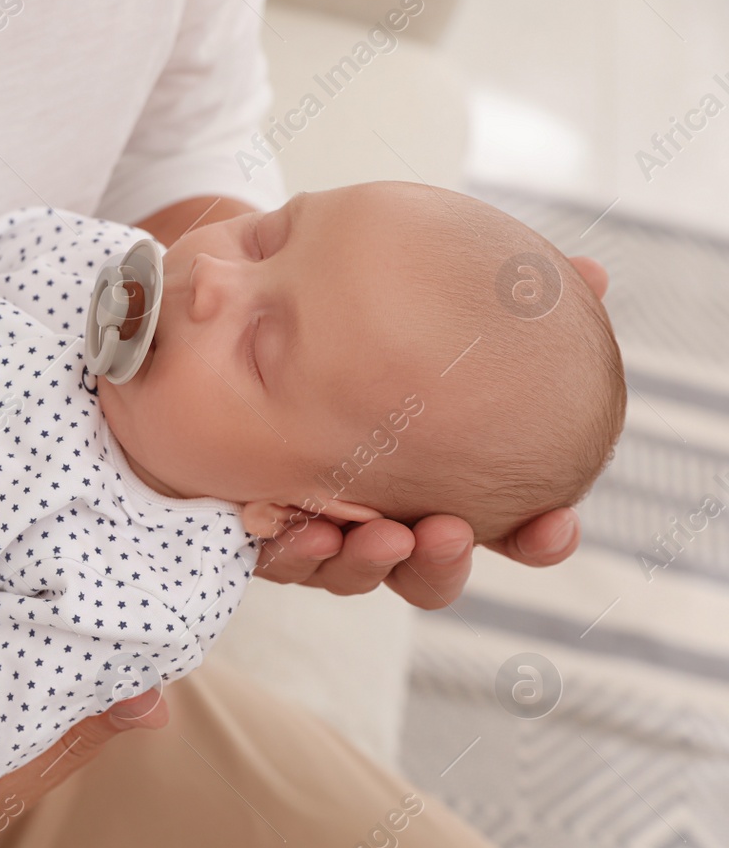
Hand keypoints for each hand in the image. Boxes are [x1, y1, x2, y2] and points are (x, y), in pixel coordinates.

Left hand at [249, 255, 604, 608]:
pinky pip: (281, 557)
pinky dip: (294, 549)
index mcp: (446, 487)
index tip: (556, 523)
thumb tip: (595, 273)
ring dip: (368, 561)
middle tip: (446, 531)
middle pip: (430, 574)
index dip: (538, 540)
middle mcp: (391, 523)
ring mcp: (329, 534)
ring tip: (377, 533)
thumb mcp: (429, 315)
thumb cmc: (364, 339)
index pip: (512, 532)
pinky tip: (301, 526)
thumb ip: (508, 303)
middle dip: (441, 562)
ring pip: (354, 573)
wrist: (251, 343)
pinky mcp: (265, 530)